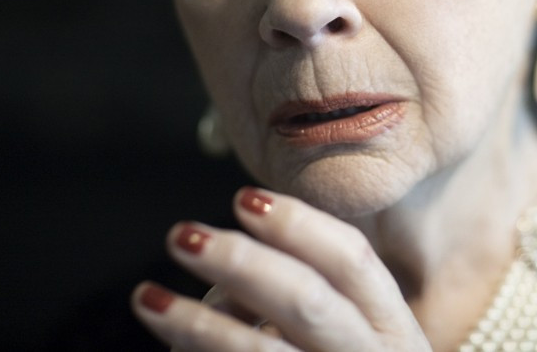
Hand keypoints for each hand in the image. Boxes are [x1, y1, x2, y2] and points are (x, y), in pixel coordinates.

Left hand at [131, 187, 431, 350]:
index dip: (298, 224)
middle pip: (306, 299)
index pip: (351, 259)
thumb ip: (307, 290)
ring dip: (197, 323)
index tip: (243, 198)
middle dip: (240, 262)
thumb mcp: (351, 330)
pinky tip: (170, 347)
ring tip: (148, 298)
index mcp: (389, 323)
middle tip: (182, 236)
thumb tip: (229, 254)